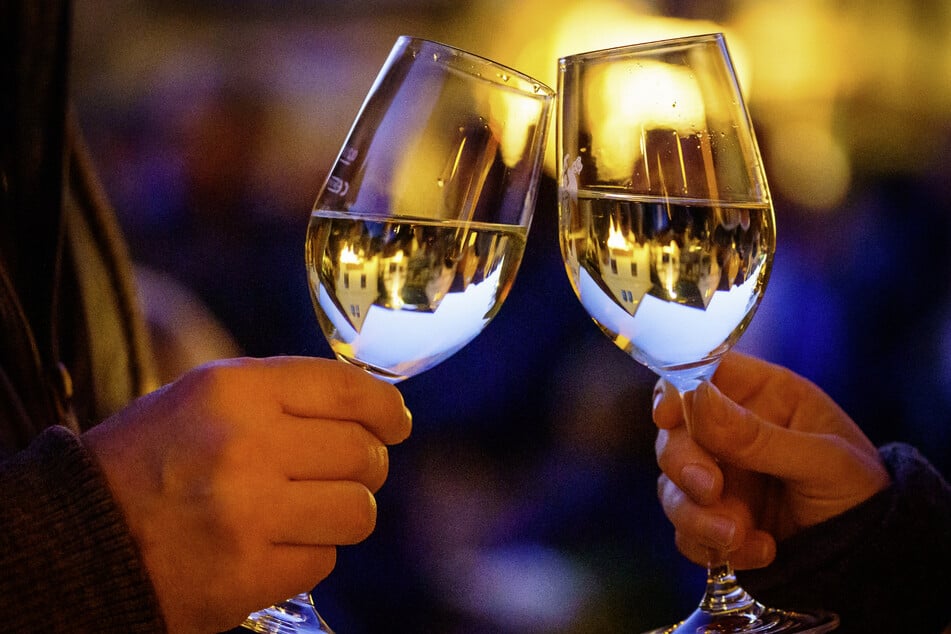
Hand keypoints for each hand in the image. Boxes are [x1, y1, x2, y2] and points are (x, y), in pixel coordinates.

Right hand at [82, 356, 411, 633]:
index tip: (395, 423)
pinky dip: (311, 553)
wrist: (80, 540)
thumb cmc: (151, 459)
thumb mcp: (205, 397)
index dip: (386, 408)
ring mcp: (248, 516)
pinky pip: (324, 560)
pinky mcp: (247, 576)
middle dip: (365, 464)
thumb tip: (371, 405)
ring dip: (344, 512)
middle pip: (363, 454)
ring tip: (309, 509)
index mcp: (234, 391)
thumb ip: (285, 394)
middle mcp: (245, 446)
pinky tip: (276, 543)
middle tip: (345, 471)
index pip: (348, 391)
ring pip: (358, 511)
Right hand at [653, 351, 888, 569]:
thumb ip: (759, 435)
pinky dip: (712, 547)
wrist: (871, 556)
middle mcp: (729, 432)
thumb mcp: (823, 460)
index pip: (700, 375)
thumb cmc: (859, 490)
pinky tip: (760, 552)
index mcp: (760, 396)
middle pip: (675, 435)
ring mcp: (719, 478)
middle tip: (711, 490)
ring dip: (696, 516)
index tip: (668, 416)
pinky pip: (687, 531)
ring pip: (672, 487)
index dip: (674, 391)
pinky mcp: (713, 521)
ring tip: (737, 537)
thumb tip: (697, 396)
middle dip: (685, 465)